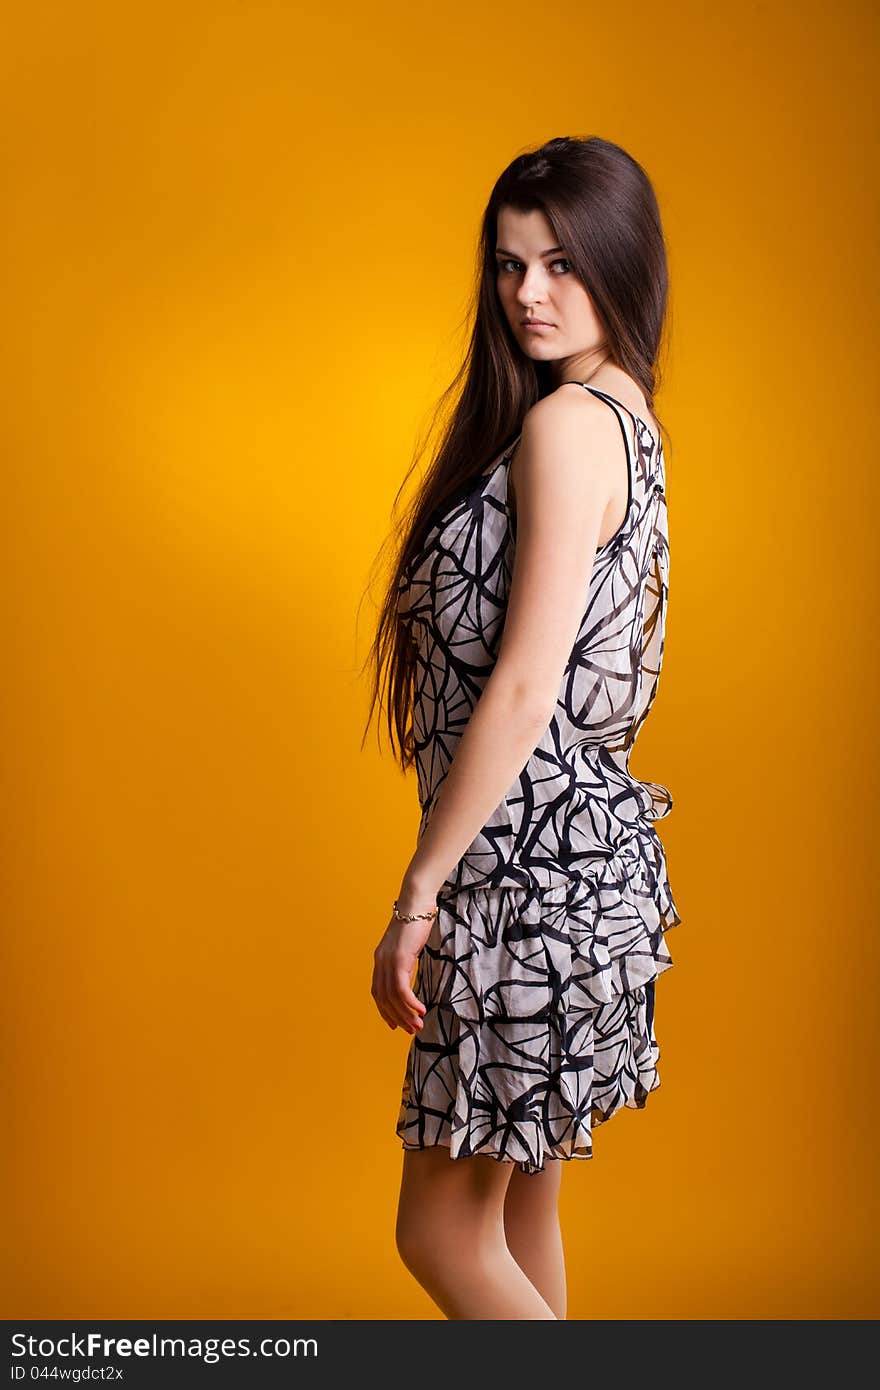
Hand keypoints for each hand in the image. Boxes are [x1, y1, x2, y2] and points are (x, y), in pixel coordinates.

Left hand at [371, 907, 434, 1034]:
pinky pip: (402, 988)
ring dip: (406, 1014)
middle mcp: (380, 962)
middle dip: (397, 1017)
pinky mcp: (400, 959)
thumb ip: (405, 959)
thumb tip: (409, 971)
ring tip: (418, 1025)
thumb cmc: (416, 921)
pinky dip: (410, 1003)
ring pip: (393, 997)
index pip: (377, 992)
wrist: (417, 903)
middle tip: (411, 1030)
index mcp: (380, 959)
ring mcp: (388, 961)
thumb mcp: (407, 945)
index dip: (385, 1010)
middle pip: (384, 999)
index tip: (395, 1024)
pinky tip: (421, 1010)